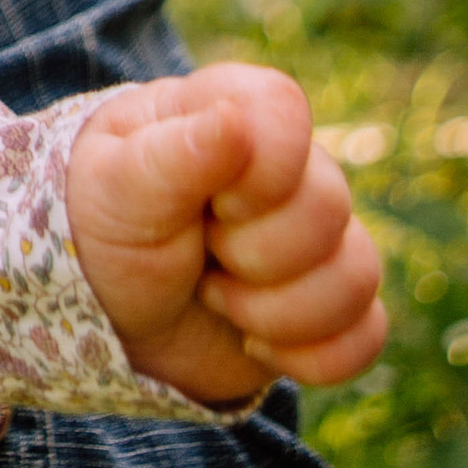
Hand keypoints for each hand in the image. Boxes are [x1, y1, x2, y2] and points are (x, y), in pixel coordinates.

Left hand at [65, 63, 385, 401]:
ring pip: (357, 276)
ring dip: (275, 312)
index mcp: (229, 111)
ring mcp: (316, 239)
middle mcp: (288, 170)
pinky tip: (254, 344)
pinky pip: (367, 335)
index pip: (285, 111)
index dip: (259, 172)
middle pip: (329, 208)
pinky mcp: (331, 304)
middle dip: (253, 255)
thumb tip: (233, 122)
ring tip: (214, 299)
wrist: (104, 318)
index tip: (209, 204)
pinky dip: (309, 356)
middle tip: (199, 256)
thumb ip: (171, 155)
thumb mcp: (114, 191)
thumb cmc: (101, 233)